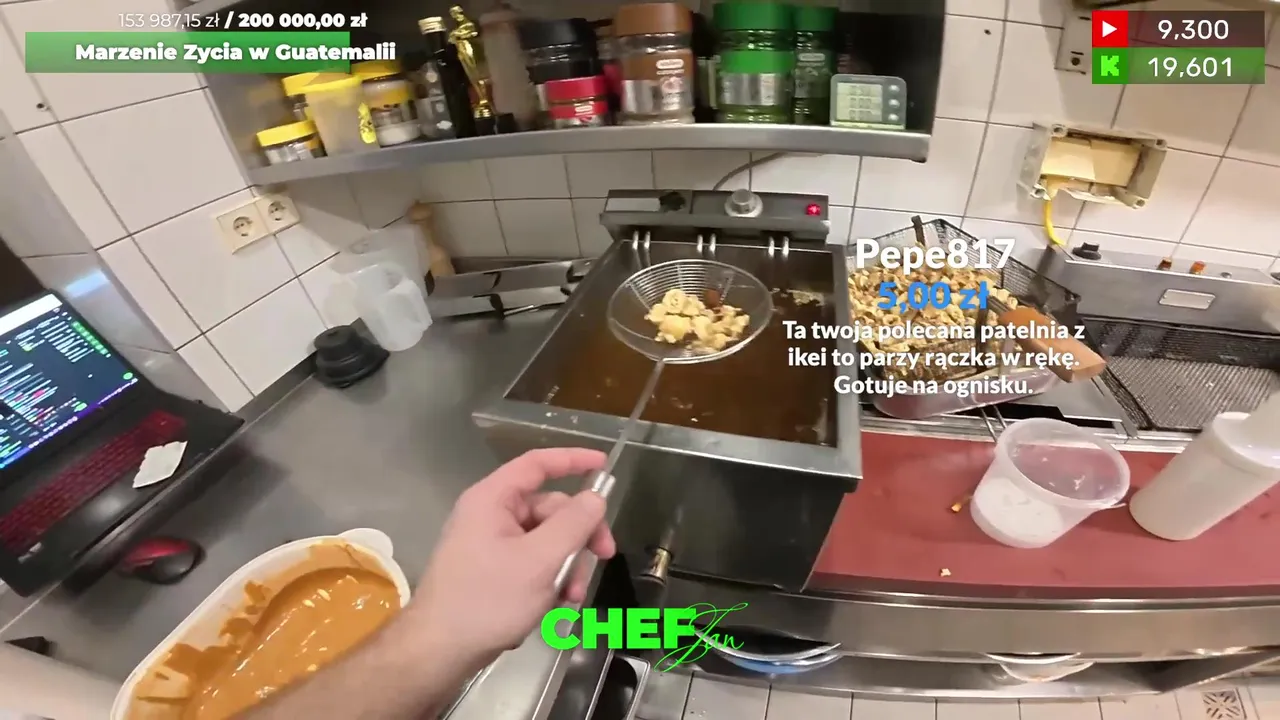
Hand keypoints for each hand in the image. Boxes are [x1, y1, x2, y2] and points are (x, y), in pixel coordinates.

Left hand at [405, 448, 615, 673]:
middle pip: (549, 509)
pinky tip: (554, 606)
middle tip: (604, 557)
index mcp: (493, 499)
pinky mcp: (491, 572)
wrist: (439, 651)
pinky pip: (530, 563)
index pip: (537, 464)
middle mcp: (489, 515)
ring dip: (566, 565)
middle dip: (578, 535)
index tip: (605, 465)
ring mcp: (489, 545)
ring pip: (544, 541)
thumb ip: (573, 524)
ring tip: (571, 597)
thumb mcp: (540, 561)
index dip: (573, 460)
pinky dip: (548, 579)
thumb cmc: (487, 599)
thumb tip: (596, 497)